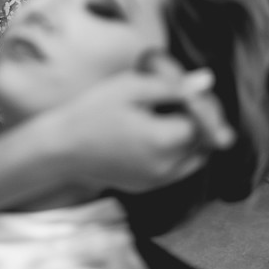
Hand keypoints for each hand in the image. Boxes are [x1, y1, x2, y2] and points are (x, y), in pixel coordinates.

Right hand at [45, 69, 234, 193]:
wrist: (63, 148)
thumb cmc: (93, 111)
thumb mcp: (131, 87)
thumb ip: (171, 85)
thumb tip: (205, 82)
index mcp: (164, 140)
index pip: (204, 122)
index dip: (201, 103)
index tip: (186, 88)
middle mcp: (167, 167)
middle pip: (203, 142)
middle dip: (198, 119)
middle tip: (178, 97)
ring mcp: (158, 181)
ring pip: (193, 157)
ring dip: (190, 136)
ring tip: (167, 114)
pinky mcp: (147, 186)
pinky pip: (176, 169)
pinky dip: (175, 151)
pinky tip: (154, 132)